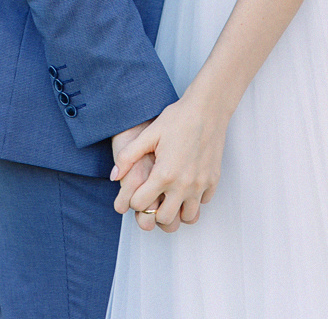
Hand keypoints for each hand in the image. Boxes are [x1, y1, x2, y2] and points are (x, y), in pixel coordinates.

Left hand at [110, 94, 227, 231]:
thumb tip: (114, 176)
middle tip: (154, 196)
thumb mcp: (149, 134)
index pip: (141, 205)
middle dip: (155, 211)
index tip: (138, 189)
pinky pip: (203, 203)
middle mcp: (183, 184)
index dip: (135, 199)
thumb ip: (128, 156)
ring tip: (171, 195)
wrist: (208, 108)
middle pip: (164, 219)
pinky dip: (194, 199)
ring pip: (187, 217)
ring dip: (177, 210)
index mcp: (164, 174)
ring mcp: (200, 184)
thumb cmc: (178, 118)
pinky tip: (187, 184)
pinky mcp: (213, 180)